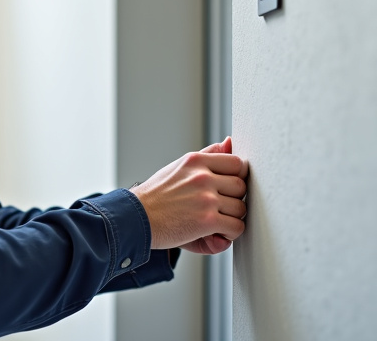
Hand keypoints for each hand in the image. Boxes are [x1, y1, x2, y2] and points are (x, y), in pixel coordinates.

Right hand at [129, 137, 247, 253]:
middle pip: (241, 186)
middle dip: (233, 199)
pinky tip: (215, 234)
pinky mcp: (207, 220)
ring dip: (231, 219)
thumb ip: (208, 155)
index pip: (236, 162)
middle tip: (218, 208)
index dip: (235, 178)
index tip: (225, 190)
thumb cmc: (157, 197)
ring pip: (241, 208)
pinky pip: (236, 227)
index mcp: (195, 160)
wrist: (134, 219)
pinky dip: (229, 234)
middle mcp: (202, 176)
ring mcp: (206, 197)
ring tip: (215, 223)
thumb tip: (230, 142)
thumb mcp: (179, 168)